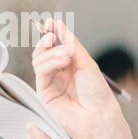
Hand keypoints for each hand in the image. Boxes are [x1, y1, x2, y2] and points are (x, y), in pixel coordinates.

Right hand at [31, 19, 137, 138]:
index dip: (51, 33)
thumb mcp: (86, 61)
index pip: (55, 46)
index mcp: (69, 66)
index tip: (50, 23)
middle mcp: (58, 74)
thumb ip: (70, 43)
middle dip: (47, 41)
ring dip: (51, 52)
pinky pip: (41, 71)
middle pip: (43, 51)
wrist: (98, 115)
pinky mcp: (43, 93)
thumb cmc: (97, 92)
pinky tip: (63, 61)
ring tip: (67, 54)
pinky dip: (50, 62)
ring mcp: (50, 83)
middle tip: (53, 35)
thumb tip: (57, 24)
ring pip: (39, 59)